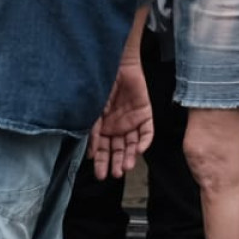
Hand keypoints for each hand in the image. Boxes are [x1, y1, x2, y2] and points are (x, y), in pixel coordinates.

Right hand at [88, 58, 153, 179]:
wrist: (116, 64)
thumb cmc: (101, 86)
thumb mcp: (93, 111)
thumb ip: (93, 132)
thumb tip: (91, 153)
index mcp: (104, 127)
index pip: (103, 149)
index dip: (101, 162)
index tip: (99, 174)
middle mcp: (118, 127)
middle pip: (118, 150)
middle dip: (116, 163)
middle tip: (114, 174)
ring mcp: (132, 122)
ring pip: (133, 145)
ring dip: (129, 156)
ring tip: (126, 167)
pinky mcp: (145, 114)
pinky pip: (147, 132)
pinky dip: (144, 142)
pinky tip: (139, 150)